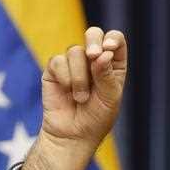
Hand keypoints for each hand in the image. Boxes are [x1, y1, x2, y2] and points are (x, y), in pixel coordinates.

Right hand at [21, 27, 126, 169]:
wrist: (72, 135)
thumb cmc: (96, 119)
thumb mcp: (109, 99)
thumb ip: (106, 76)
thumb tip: (101, 54)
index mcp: (112, 64)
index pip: (115, 40)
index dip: (112, 40)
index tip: (108, 50)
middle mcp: (93, 60)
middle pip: (93, 34)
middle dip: (93, 41)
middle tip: (93, 55)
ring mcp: (73, 63)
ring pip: (75, 51)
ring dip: (79, 77)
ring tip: (81, 98)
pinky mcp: (55, 70)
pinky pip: (58, 61)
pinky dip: (65, 78)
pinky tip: (67, 92)